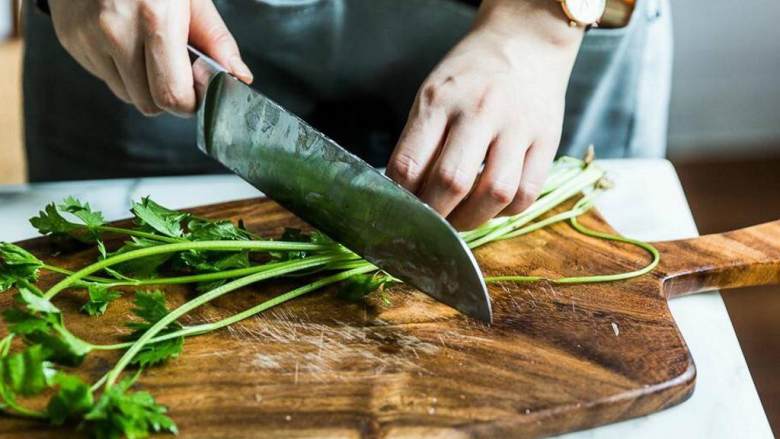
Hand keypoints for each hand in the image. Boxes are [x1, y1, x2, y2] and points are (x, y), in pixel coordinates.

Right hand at [48, 0, 252, 116]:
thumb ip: (217, 40)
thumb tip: (239, 78)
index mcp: (154, 18)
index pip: (172, 95)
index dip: (189, 103)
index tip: (196, 93)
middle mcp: (115, 30)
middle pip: (148, 104)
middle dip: (167, 96)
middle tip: (175, 72)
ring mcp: (87, 36)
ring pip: (125, 95)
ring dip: (142, 84)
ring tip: (147, 50)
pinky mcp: (70, 40)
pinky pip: (103, 77)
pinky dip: (118, 69)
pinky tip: (124, 40)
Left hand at [387, 0, 582, 229]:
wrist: (525, 41)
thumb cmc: (469, 75)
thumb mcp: (432, 95)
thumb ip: (419, 142)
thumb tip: (407, 195)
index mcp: (439, 101)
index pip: (409, 164)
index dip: (401, 198)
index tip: (402, 208)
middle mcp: (479, 111)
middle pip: (451, 182)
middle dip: (435, 216)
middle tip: (431, 225)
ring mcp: (517, 126)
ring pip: (494, 193)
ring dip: (472, 219)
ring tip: (461, 219)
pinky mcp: (548, 139)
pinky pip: (527, 192)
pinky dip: (507, 209)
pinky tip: (494, 203)